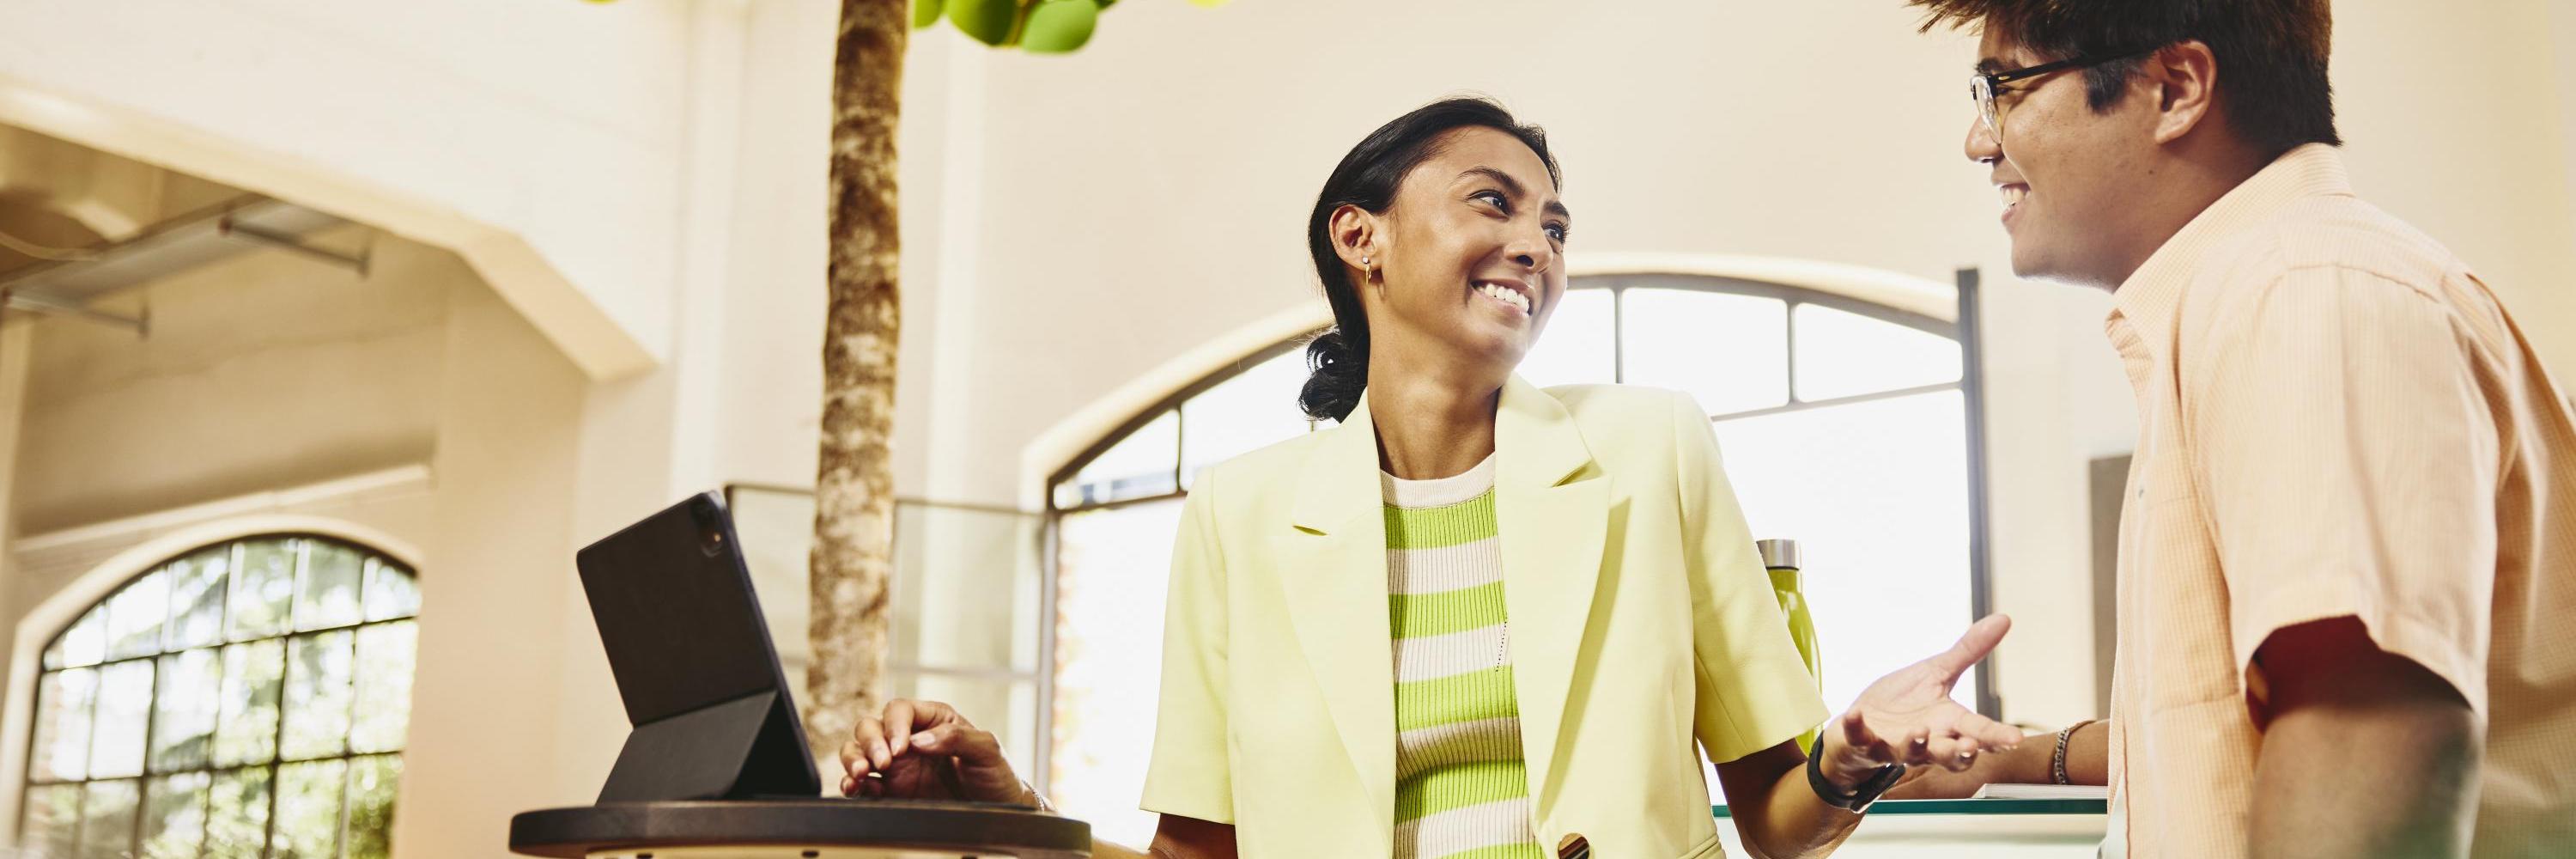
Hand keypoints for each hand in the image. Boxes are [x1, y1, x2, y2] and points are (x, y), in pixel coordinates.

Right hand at [837, 698, 1034, 805]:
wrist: (999, 812)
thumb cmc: (996, 775)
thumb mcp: (987, 749)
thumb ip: (957, 738)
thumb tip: (919, 740)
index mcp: (933, 720)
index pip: (900, 710)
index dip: (894, 726)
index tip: (901, 748)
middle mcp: (909, 739)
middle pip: (871, 726)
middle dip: (870, 742)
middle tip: (882, 764)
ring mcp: (898, 766)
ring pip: (858, 751)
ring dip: (853, 760)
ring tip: (861, 775)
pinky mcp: (892, 791)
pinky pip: (862, 784)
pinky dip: (853, 785)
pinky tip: (858, 790)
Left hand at [1820, 614, 2024, 787]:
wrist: (1861, 723)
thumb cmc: (1904, 703)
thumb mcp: (1937, 673)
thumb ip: (1968, 651)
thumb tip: (2004, 618)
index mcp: (1948, 723)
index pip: (1979, 732)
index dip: (1997, 738)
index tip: (2015, 740)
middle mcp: (1927, 740)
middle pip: (1950, 754)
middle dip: (1961, 753)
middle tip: (1972, 747)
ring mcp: (1895, 744)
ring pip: (1911, 753)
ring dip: (1917, 744)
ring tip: (1921, 732)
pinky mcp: (1864, 742)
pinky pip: (1860, 738)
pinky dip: (1856, 728)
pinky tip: (1854, 714)